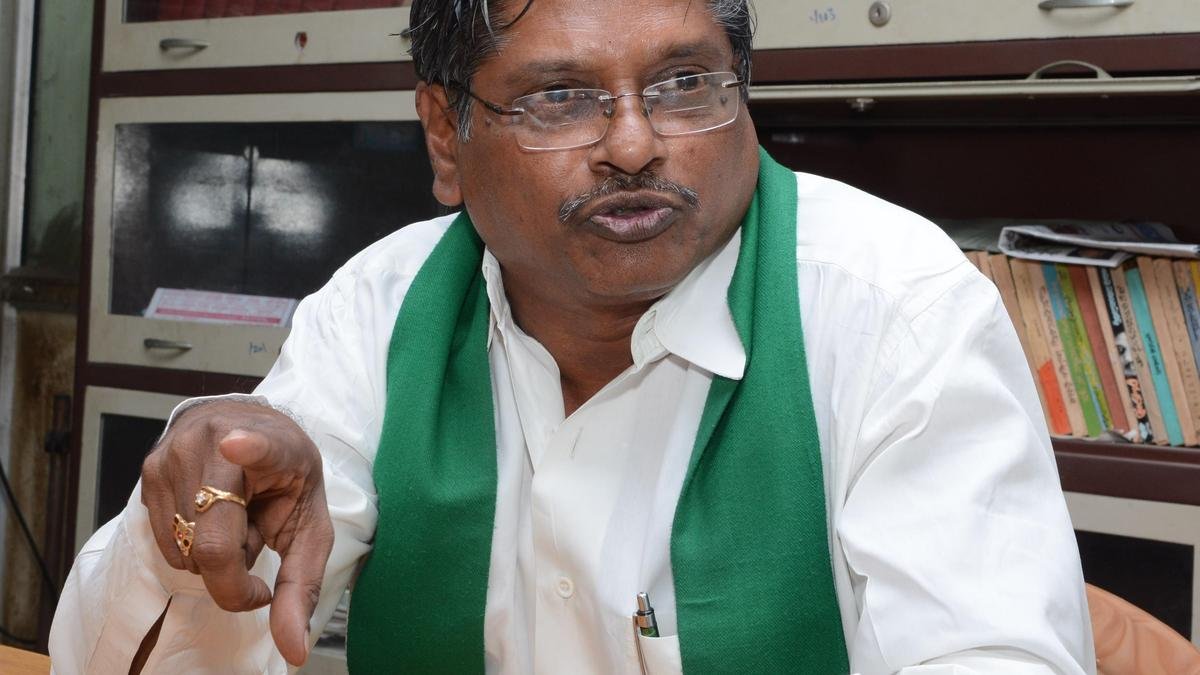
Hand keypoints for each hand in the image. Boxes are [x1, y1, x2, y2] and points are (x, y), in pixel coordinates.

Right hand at [140, 400, 333, 666]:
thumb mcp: (309, 527)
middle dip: (238, 566)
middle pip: (213, 544)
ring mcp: (174, 455)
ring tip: (234, 518)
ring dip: (214, 554)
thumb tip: (294, 651)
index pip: (257, 446)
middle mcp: (214, 442)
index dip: (247, 448)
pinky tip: (210, 514)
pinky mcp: (147, 469)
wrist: (249, 427)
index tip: (235, 444)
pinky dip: (191, 544)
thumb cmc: (285, 479)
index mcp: (271, 445)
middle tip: (258, 539)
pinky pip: (166, 541)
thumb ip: (302, 587)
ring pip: (186, 547)